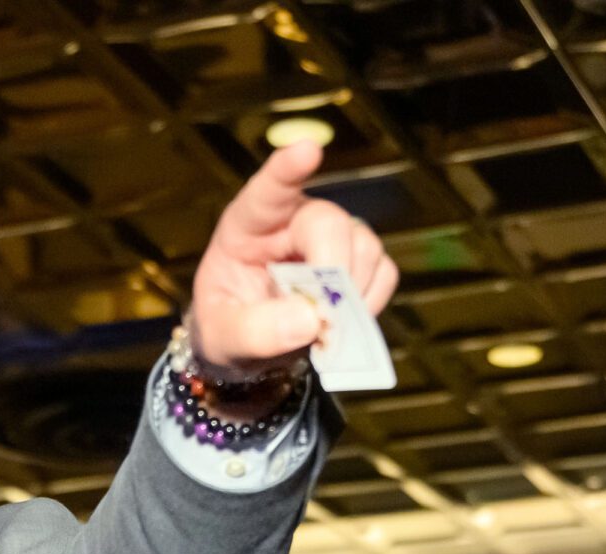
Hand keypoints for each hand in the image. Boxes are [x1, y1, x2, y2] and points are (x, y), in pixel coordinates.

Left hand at [189, 140, 398, 376]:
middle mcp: (294, 220)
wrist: (248, 350)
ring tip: (322, 330)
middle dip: (331, 266)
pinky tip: (342, 327)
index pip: (269, 188)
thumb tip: (310, 320)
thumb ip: (252, 331)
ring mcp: (332, 238)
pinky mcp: (360, 263)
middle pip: (329, 222)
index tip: (307, 151)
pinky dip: (369, 305)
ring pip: (364, 246)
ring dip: (350, 294)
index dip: (288, 169)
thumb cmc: (227, 329)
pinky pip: (384, 273)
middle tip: (323, 317)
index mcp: (249, 225)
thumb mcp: (220, 337)